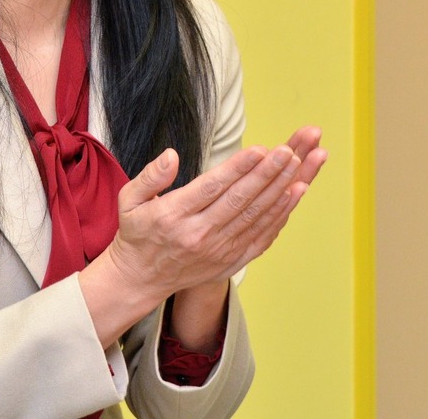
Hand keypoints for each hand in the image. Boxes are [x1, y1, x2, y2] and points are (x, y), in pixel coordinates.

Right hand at [78, 127, 326, 347]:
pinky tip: (295, 193)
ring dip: (280, 189)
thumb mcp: (129, 199)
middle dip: (267, 173)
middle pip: (240, 200)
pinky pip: (261, 236)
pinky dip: (280, 215)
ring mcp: (218, 251)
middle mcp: (199, 235)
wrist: (141, 279)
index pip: (212, 188)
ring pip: (255, 216)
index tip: (259, 149)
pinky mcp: (231, 261)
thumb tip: (172, 156)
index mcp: (174, 216)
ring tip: (299, 164)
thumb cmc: (137, 232)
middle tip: (288, 150)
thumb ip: (150, 176)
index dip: (238, 168)